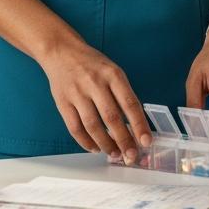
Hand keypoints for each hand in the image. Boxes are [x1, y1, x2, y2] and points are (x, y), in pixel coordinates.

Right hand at [39, 37, 151, 161]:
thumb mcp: (113, 71)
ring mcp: (77, 94)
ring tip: (115, 154)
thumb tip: (135, 125)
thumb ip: (123, 94)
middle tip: (131, 156)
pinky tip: (95, 148)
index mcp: (113, 74)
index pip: (130, 103)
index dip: (139, 125)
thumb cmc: (92, 64)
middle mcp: (95, 83)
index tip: (146, 142)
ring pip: (93, 126)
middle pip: (112, 118)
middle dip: (124, 140)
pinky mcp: (63, 103)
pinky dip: (86, 142)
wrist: (62, 51)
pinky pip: (75, 128)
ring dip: (105, 144)